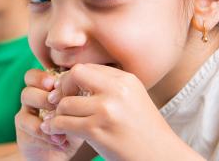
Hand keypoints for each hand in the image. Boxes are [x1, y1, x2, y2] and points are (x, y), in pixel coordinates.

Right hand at [15, 69, 82, 160]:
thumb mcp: (78, 107)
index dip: (39, 78)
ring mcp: (25, 118)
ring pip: (24, 115)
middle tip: (58, 106)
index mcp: (41, 89)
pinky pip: (29, 134)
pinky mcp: (24, 136)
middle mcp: (30, 101)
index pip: (31, 76)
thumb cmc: (74, 121)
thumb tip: (83, 86)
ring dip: (45, 120)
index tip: (54, 84)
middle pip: (26, 92)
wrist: (65, 147)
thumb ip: (76, 95)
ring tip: (62, 129)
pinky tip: (62, 142)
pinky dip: (47, 138)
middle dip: (43, 98)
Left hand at [45, 64, 193, 160]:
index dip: (72, 79)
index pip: (87, 67)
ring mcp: (106, 110)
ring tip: (61, 120)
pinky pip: (63, 122)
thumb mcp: (132, 98)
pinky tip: (56, 130)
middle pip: (75, 74)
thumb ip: (108, 86)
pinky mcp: (97, 130)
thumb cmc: (144, 130)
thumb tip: (73, 79)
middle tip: (60, 101)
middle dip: (63, 87)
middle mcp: (116, 90)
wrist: (163, 157)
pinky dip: (55, 126)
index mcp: (125, 80)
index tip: (69, 91)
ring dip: (58, 113)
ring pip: (65, 103)